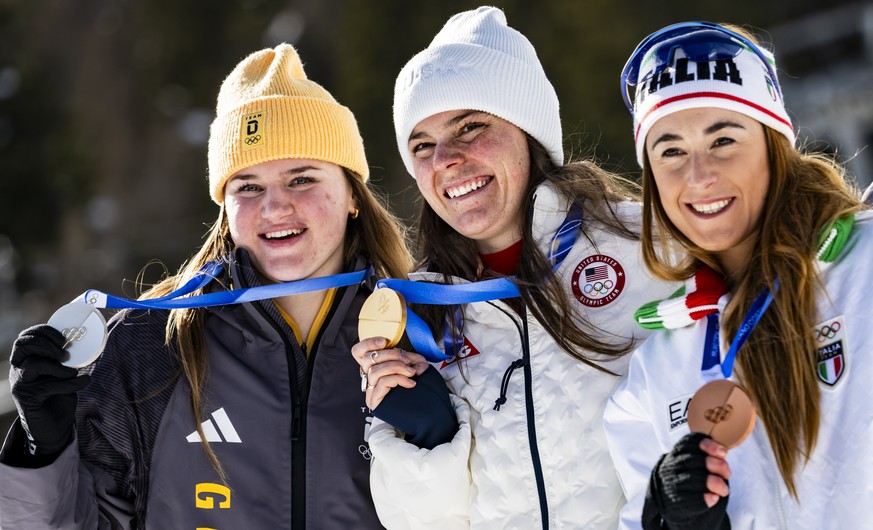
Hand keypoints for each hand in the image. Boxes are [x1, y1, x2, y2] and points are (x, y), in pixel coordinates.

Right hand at [9, 324, 91, 456]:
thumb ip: (68, 359)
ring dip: (57, 366)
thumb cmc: (60, 395)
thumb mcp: (65, 373)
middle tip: (65, 354)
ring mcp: (20, 384)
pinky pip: (46, 386)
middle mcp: (18, 369)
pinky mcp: (27, 398)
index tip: (63, 338)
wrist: (55, 426)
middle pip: (22, 345)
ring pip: (33, 365)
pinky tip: (83, 382)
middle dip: (47, 345)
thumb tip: (90, 342)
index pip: (26, 337)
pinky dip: (69, 383)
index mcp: (26, 359)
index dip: (43, 332)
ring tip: (73, 371)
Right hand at [351, 336, 428, 409]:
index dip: (367, 343)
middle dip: (391, 354)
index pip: (358, 352)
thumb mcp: (415, 364)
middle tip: (407, 361)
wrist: (428, 411)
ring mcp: (371, 390)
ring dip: (396, 367)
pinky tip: (411, 383)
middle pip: (367, 358)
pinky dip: (399, 379)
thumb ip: (406, 355)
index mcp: (375, 367)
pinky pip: (382, 382)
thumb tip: (400, 352)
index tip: (384, 342)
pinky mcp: (375, 401)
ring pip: (374, 370)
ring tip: (411, 373)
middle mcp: (369, 378)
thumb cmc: (421, 387)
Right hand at [642, 432, 731, 529]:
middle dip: (718, 466)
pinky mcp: (678, 498)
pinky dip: (708, 498)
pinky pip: (695, 498)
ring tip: (725, 490)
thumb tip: (723, 452)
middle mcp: (674, 464)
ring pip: (695, 479)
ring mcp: (673, 481)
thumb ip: (707, 452)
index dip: (710, 446)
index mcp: (680, 450)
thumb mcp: (696, 456)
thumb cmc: (691, 470)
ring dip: (716, 484)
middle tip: (727, 474)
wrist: (670, 491)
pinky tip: (714, 497)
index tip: (724, 453)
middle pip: (694, 460)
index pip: (692, 442)